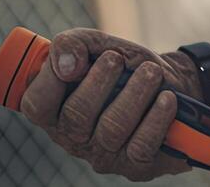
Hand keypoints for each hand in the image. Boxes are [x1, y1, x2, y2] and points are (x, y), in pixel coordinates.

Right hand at [18, 27, 201, 181]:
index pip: (36, 105)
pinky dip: (156, 118)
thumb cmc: (127, 66)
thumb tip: (68, 64)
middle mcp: (75, 138)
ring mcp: (104, 155)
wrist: (172, 82)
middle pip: (77, 116)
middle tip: (117, 58)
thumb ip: (73, 44)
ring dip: (135, 93)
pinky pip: (141, 146)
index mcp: (56, 110)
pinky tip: (166, 98)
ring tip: (151, 72)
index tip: (78, 62)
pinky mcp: (135, 165)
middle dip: (99, 81)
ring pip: (112, 129)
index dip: (51, 82)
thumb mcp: (100, 45)